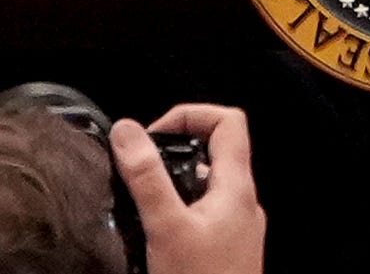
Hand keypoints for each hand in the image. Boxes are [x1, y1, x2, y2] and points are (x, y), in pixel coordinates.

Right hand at [114, 103, 260, 273]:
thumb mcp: (167, 228)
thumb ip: (147, 178)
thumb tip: (127, 128)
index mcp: (237, 189)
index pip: (228, 122)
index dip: (191, 115)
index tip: (154, 136)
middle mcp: (243, 205)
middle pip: (214, 153)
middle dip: (172, 154)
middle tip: (138, 172)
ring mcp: (237, 231)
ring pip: (205, 188)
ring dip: (172, 186)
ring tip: (141, 205)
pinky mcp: (226, 253)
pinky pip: (203, 217)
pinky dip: (178, 213)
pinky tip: (153, 235)